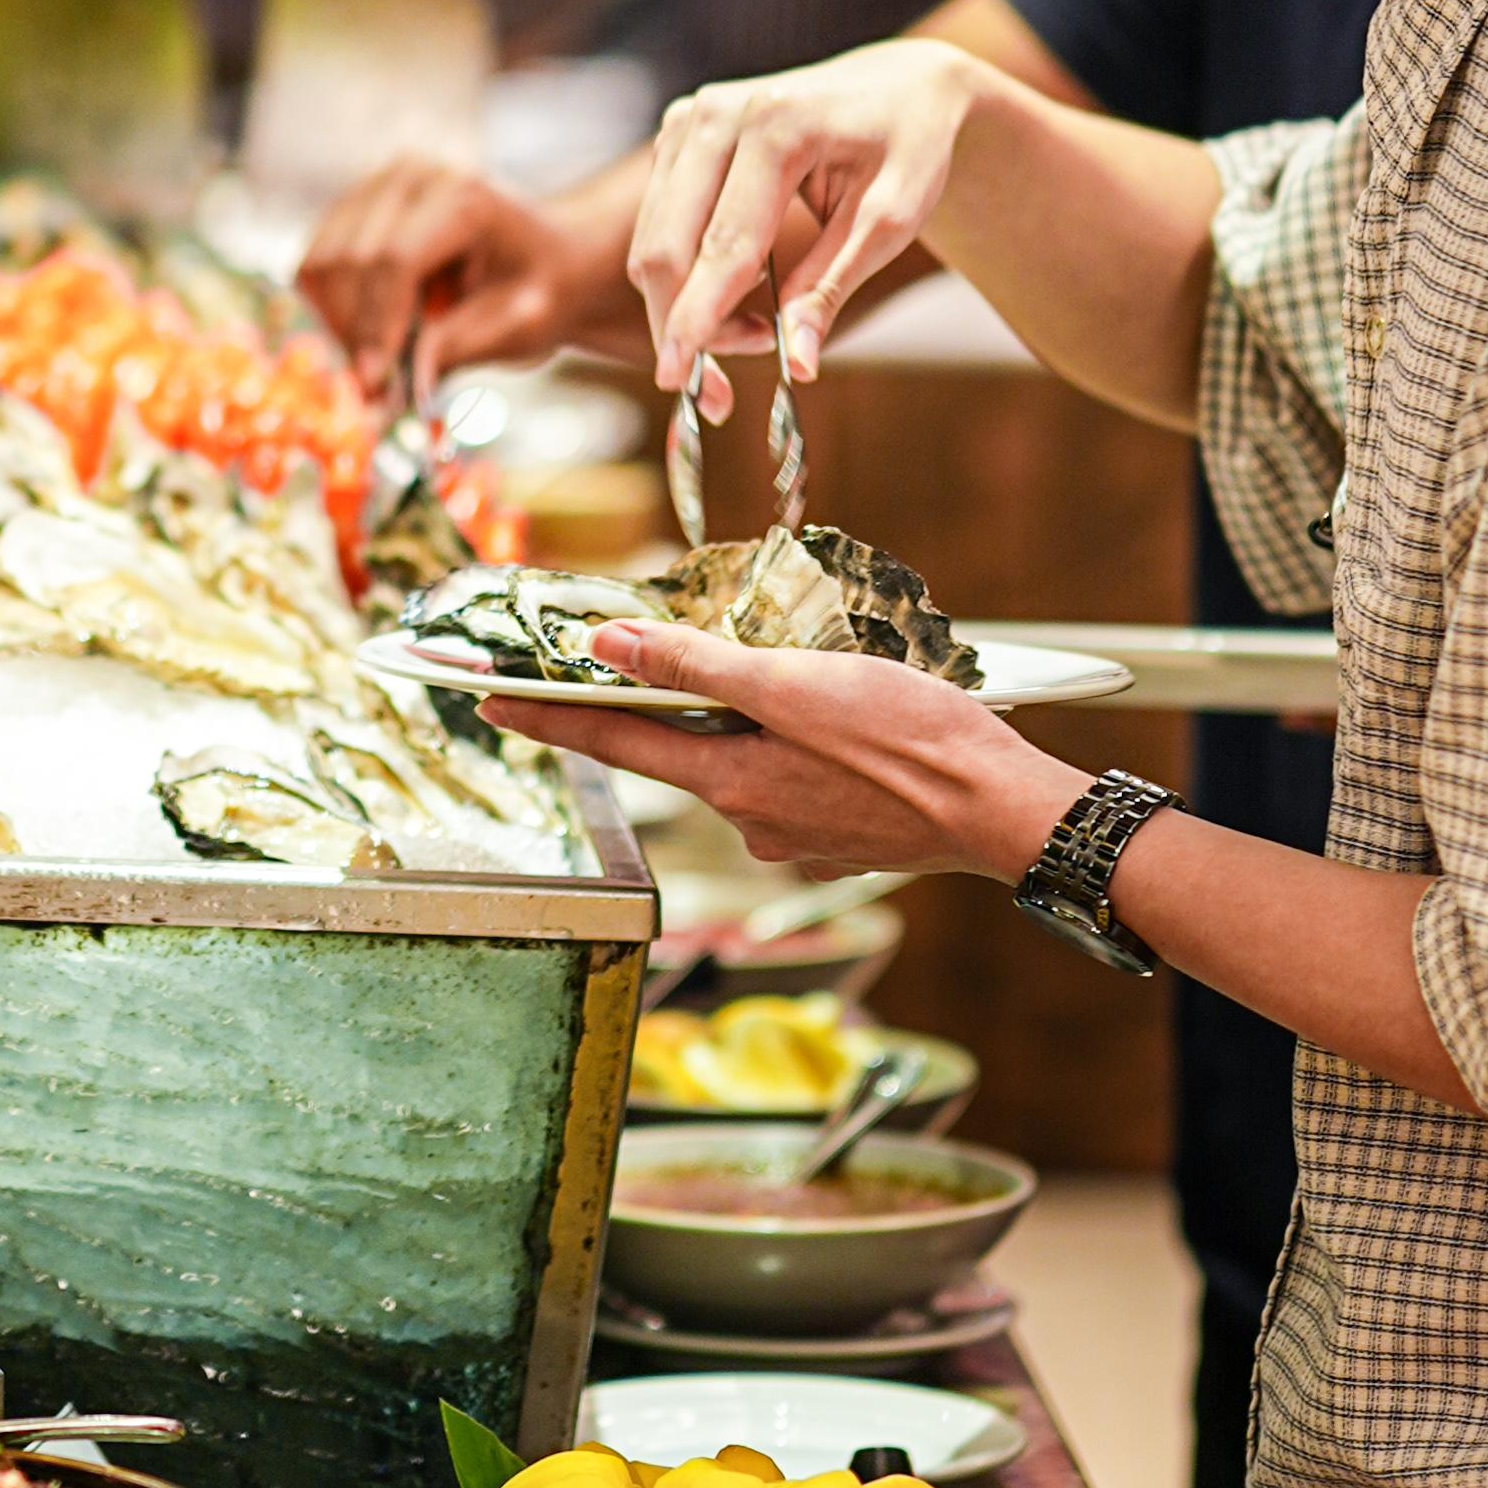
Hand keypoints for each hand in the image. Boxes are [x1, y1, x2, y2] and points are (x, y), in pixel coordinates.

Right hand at [298, 160, 624, 390]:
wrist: (551, 257)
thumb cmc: (542, 289)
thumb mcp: (520, 327)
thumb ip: (456, 349)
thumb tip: (390, 390)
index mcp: (464, 198)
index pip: (395, 259)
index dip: (377, 325)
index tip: (373, 384)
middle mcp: (413, 176)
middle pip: (349, 259)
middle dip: (351, 332)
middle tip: (368, 392)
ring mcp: (378, 185)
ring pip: (320, 261)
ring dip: (333, 323)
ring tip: (369, 368)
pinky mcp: (355, 206)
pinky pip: (317, 263)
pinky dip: (328, 309)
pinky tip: (363, 338)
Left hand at [497, 626, 1072, 887]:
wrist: (1002, 809)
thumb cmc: (906, 739)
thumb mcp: (792, 684)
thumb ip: (697, 666)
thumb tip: (607, 648)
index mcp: (727, 783)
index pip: (611, 746)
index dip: (545, 720)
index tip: (485, 701)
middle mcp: (749, 821)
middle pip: (682, 751)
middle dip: (674, 706)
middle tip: (681, 660)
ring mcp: (797, 837)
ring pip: (748, 763)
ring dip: (756, 723)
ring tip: (813, 686)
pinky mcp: (842, 839)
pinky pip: (798, 781)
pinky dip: (804, 748)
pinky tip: (847, 729)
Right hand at [627, 41, 986, 397]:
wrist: (898, 86)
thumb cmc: (906, 148)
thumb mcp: (893, 219)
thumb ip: (834, 287)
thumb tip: (796, 362)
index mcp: (775, 125)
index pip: (724, 243)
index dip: (698, 317)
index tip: (675, 379)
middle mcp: (716, 114)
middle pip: (666, 245)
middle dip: (680, 326)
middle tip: (716, 394)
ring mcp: (688, 119)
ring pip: (651, 240)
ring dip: (683, 307)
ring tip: (756, 333)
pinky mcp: (677, 133)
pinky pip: (657, 223)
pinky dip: (684, 275)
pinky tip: (738, 293)